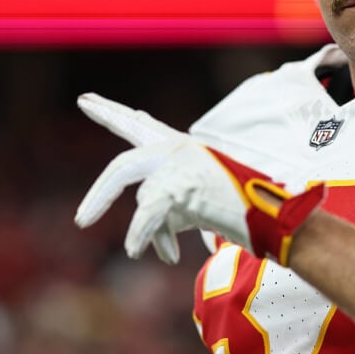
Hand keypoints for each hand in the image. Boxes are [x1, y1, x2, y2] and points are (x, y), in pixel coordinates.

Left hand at [74, 93, 324, 264]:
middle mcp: (179, 149)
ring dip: (150, 233)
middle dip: (99, 196)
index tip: (84, 100)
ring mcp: (181, 164)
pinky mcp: (180, 183)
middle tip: (80, 221)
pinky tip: (138, 251)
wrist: (274, 214)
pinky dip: (142, 235)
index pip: (140, 126)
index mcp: (183, 148)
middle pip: (123, 166)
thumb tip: (136, 244)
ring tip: (170, 253)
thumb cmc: (241, 213)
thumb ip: (166, 211)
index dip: (110, 113)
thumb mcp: (196, 208)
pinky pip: (148, 215)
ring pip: (145, 203)